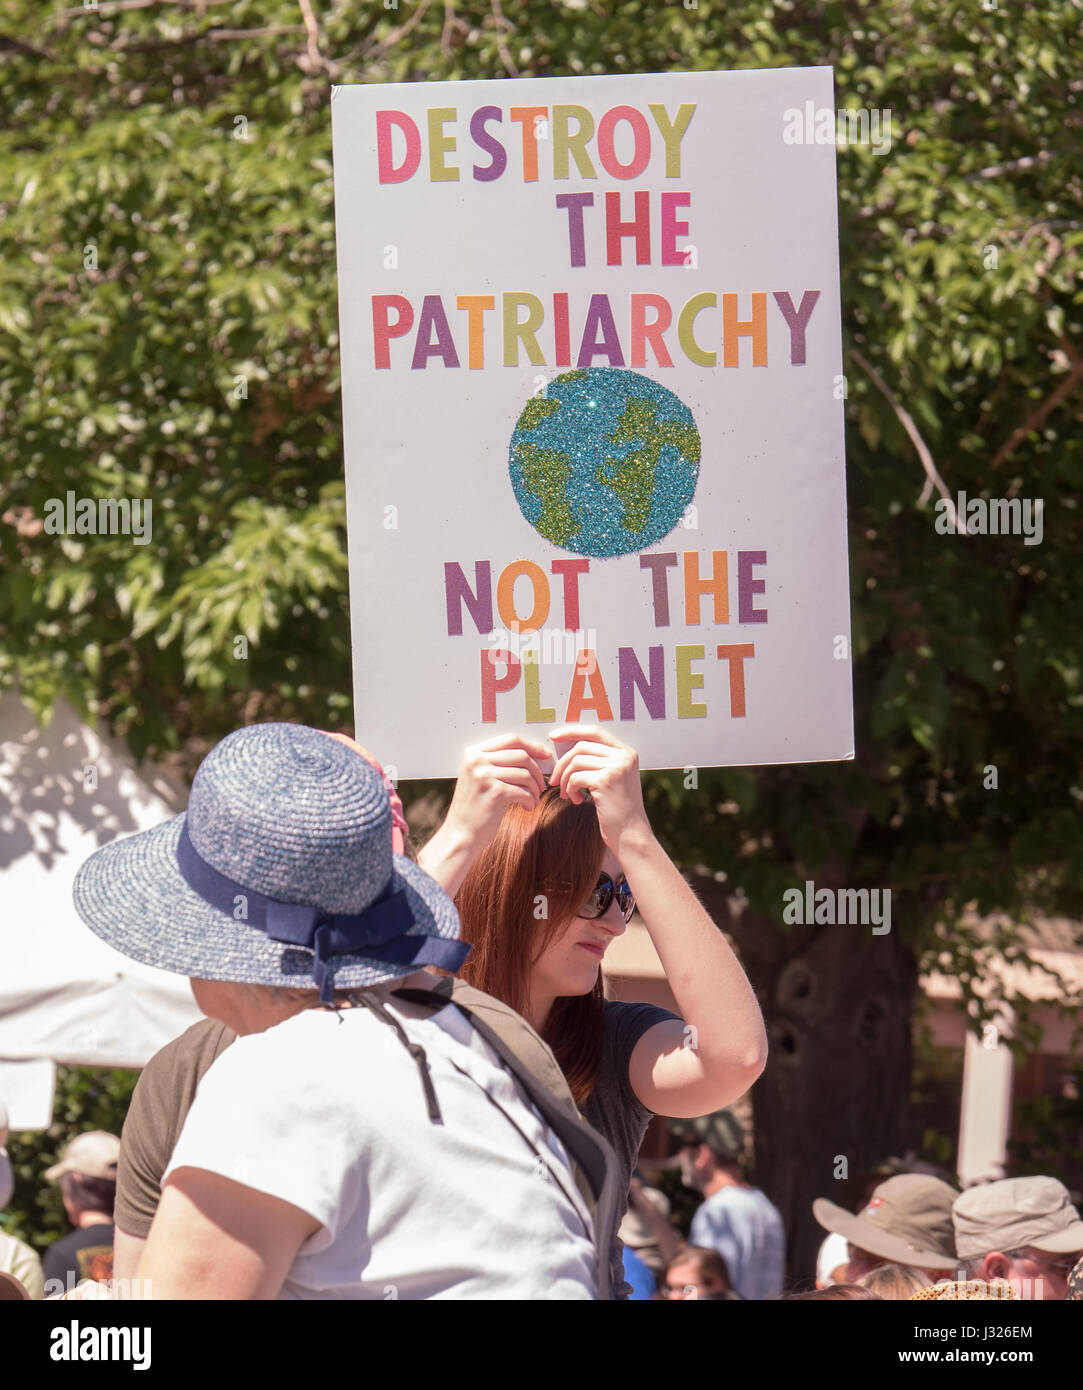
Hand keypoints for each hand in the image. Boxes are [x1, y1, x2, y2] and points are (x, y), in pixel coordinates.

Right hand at [441, 732, 552, 851]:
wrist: (461, 834)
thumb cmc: (476, 807)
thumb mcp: (481, 778)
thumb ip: (500, 762)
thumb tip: (536, 753)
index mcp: (473, 753)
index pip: (510, 740)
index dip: (533, 746)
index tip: (546, 755)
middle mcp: (477, 761)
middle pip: (521, 755)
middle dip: (537, 770)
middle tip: (541, 785)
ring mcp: (485, 776)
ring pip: (525, 774)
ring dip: (535, 788)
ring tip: (533, 799)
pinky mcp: (495, 792)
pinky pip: (524, 791)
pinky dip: (531, 800)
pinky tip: (527, 807)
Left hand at [548, 725, 651, 856]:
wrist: (631, 834)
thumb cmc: (617, 810)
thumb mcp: (612, 779)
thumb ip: (598, 761)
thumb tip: (566, 746)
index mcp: (627, 752)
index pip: (595, 731)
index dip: (572, 731)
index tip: (553, 736)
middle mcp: (624, 756)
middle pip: (581, 746)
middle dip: (563, 763)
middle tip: (555, 781)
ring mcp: (616, 767)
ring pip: (575, 762)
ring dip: (565, 779)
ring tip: (567, 794)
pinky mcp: (606, 781)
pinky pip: (575, 777)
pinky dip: (569, 789)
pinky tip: (577, 801)